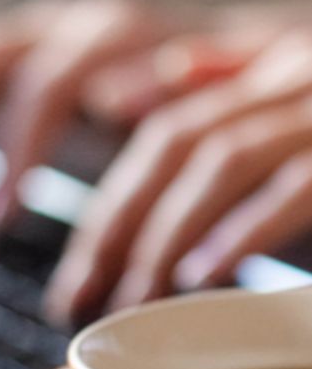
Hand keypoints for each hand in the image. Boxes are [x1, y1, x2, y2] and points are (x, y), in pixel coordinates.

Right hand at [0, 0, 210, 226]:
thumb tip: (106, 101)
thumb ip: (177, 93)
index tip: (0, 218)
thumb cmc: (204, 105)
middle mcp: (52, 26)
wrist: (198, 66)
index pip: (42, 83)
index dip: (15, 151)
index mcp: (105, 33)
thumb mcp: (207, 106)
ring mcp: (17, 37)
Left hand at [45, 29, 311, 324]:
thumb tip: (132, 88)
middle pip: (177, 142)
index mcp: (272, 71)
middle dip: (118, 224)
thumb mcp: (296, 96)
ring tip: (132, 297)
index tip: (79, 271)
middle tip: (80, 297)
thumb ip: (227, 80)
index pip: (165, 133)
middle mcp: (295, 78)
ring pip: (225, 156)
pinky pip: (297, 183)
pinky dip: (246, 226)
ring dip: (169, 232)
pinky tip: (204, 273)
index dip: (112, 204)